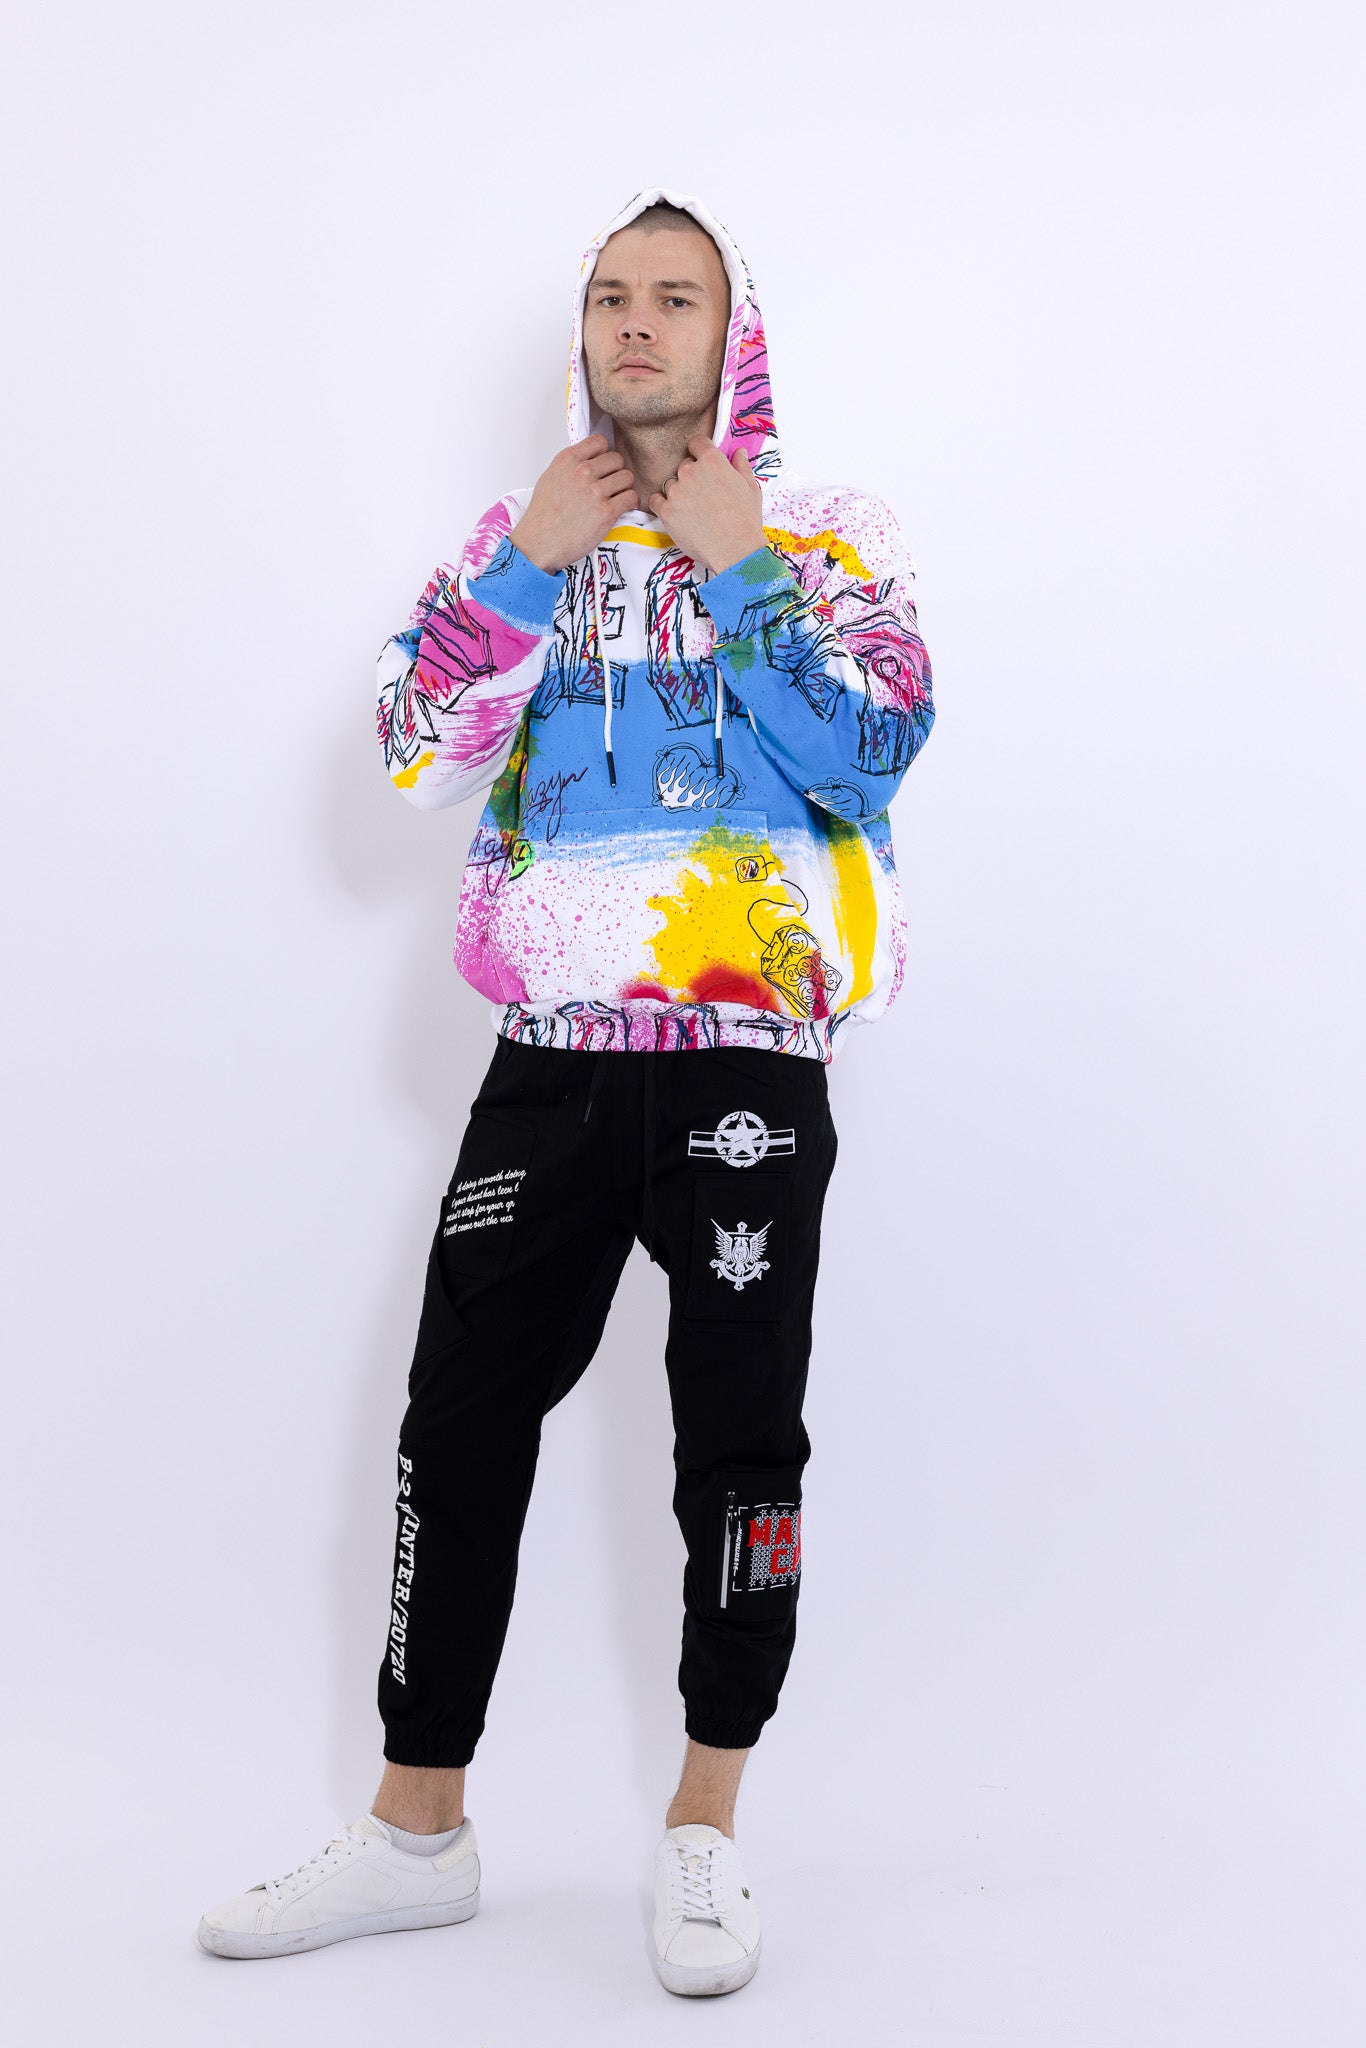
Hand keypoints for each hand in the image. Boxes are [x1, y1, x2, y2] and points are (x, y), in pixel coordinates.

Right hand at [509, 435, 637, 572]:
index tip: (603, 466)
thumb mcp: (550, 478)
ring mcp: (595, 492)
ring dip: (624, 487)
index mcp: (567, 460)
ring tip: (616, 497)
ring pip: (627, 477)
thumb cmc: (542, 516)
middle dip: (616, 472)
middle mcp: (582, 472)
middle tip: (611, 485)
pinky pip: (631, 497)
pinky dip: (630, 502)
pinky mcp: (606, 512)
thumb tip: (588, 461)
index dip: (604, 454)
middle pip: (617, 459)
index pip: (599, 442)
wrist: (539, 543)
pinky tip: (622, 507)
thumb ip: (570, 465)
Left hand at [648, 439, 764, 572]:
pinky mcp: (666, 511)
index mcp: (712, 461)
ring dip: (678, 493)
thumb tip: (739, 451)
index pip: (696, 442)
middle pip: (683, 466)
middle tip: (703, 496)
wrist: (735, 551)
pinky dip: (663, 505)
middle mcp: (691, 472)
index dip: (698, 452)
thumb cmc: (746, 521)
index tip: (701, 464)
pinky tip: (676, 514)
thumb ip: (741, 466)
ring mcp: (676, 491)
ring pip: (670, 483)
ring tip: (693, 510)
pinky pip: (656, 500)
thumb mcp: (750, 489)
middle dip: (691, 477)